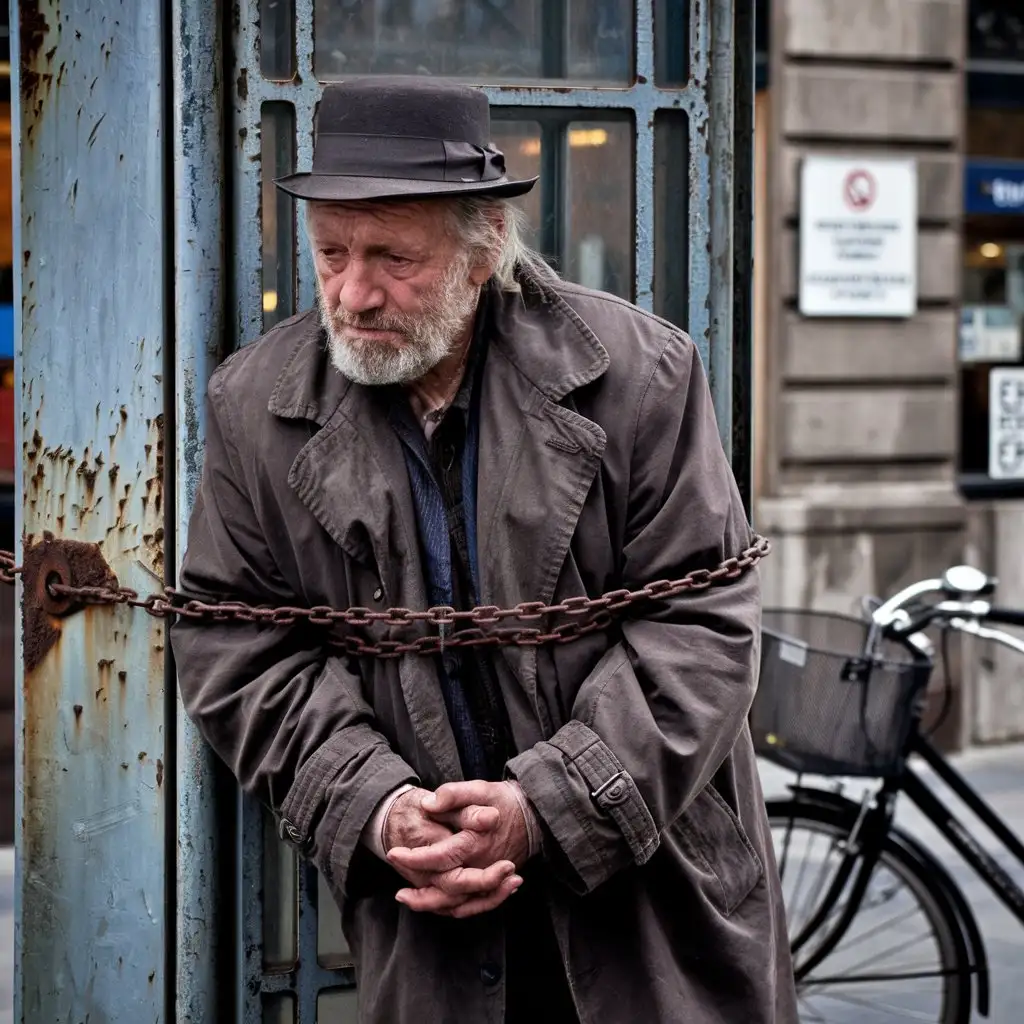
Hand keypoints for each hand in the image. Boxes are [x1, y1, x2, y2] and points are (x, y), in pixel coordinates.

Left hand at [387, 781, 532, 916]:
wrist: (533, 815)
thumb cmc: (503, 801)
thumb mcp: (480, 788)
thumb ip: (453, 794)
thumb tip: (428, 804)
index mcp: (475, 842)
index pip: (440, 857)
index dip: (415, 857)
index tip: (394, 853)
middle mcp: (482, 865)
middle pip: (449, 889)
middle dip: (420, 895)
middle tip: (398, 892)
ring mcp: (488, 877)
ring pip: (459, 903)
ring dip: (432, 905)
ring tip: (408, 900)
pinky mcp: (494, 884)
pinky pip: (472, 905)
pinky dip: (452, 908)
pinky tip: (435, 904)